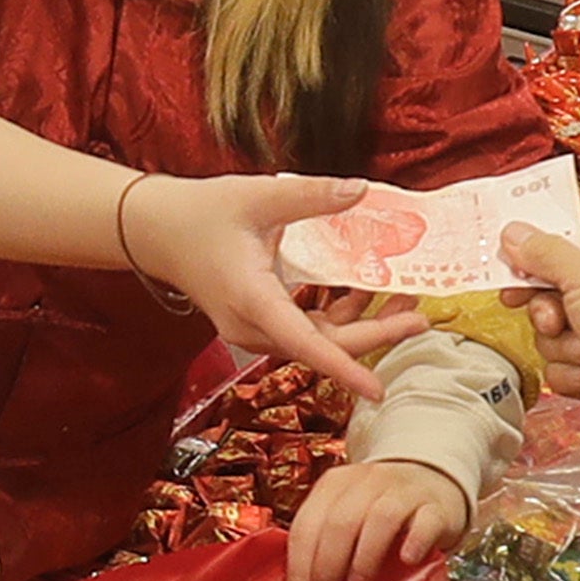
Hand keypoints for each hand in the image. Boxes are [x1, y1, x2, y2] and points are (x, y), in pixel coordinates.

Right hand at [116, 171, 391, 398]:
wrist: (158, 232)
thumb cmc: (201, 215)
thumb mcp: (258, 197)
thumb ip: (313, 196)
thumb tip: (361, 190)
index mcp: (253, 300)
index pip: (306, 344)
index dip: (344, 368)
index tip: (377, 390)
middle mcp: (254, 326)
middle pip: (324, 345)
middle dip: (376, 333)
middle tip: (421, 315)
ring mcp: (256, 329)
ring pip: (319, 340)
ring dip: (361, 322)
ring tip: (404, 297)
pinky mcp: (260, 323)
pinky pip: (308, 330)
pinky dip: (339, 314)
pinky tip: (365, 289)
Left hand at [285, 455, 468, 580]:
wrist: (434, 482)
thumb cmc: (382, 512)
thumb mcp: (349, 518)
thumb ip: (325, 544)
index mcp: (335, 484)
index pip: (307, 524)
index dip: (299, 567)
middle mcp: (367, 482)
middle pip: (339, 522)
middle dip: (326, 566)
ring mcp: (404, 492)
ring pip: (379, 519)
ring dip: (363, 560)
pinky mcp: (437, 507)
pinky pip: (425, 522)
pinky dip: (414, 543)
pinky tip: (407, 561)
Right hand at [504, 224, 579, 435]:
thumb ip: (543, 252)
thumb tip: (515, 233)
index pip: (569, 244)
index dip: (538, 258)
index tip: (512, 267)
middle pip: (553, 292)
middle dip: (549, 312)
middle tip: (554, 318)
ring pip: (552, 332)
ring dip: (563, 344)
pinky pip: (560, 364)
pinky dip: (572, 370)